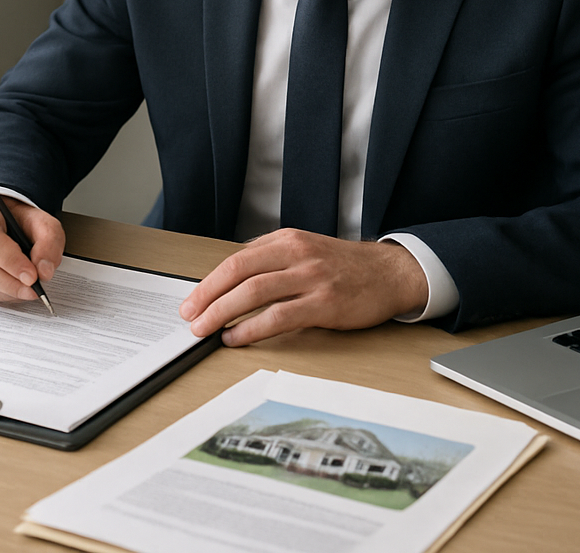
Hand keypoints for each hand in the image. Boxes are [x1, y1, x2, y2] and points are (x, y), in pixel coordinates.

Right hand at [0, 188, 63, 303]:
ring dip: (4, 292)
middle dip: (10, 284)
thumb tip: (44, 271)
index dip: (11, 262)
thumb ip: (48, 241)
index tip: (32, 276)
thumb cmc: (15, 217)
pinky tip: (9, 288)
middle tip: (33, 289)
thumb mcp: (40, 220)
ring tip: (24, 288)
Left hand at [178, 230, 427, 345]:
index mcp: (287, 240)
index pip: (236, 259)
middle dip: (207, 296)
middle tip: (189, 316)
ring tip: (205, 329)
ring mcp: (311, 277)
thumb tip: (230, 281)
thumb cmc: (345, 266)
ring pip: (254, 293)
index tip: (191, 300)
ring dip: (222, 313)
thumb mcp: (305, 249)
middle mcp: (296, 254)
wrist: (390, 273)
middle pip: (238, 272)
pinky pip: (279, 316)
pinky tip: (236, 338)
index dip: (209, 282)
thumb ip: (271, 259)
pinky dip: (252, 329)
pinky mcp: (324, 303)